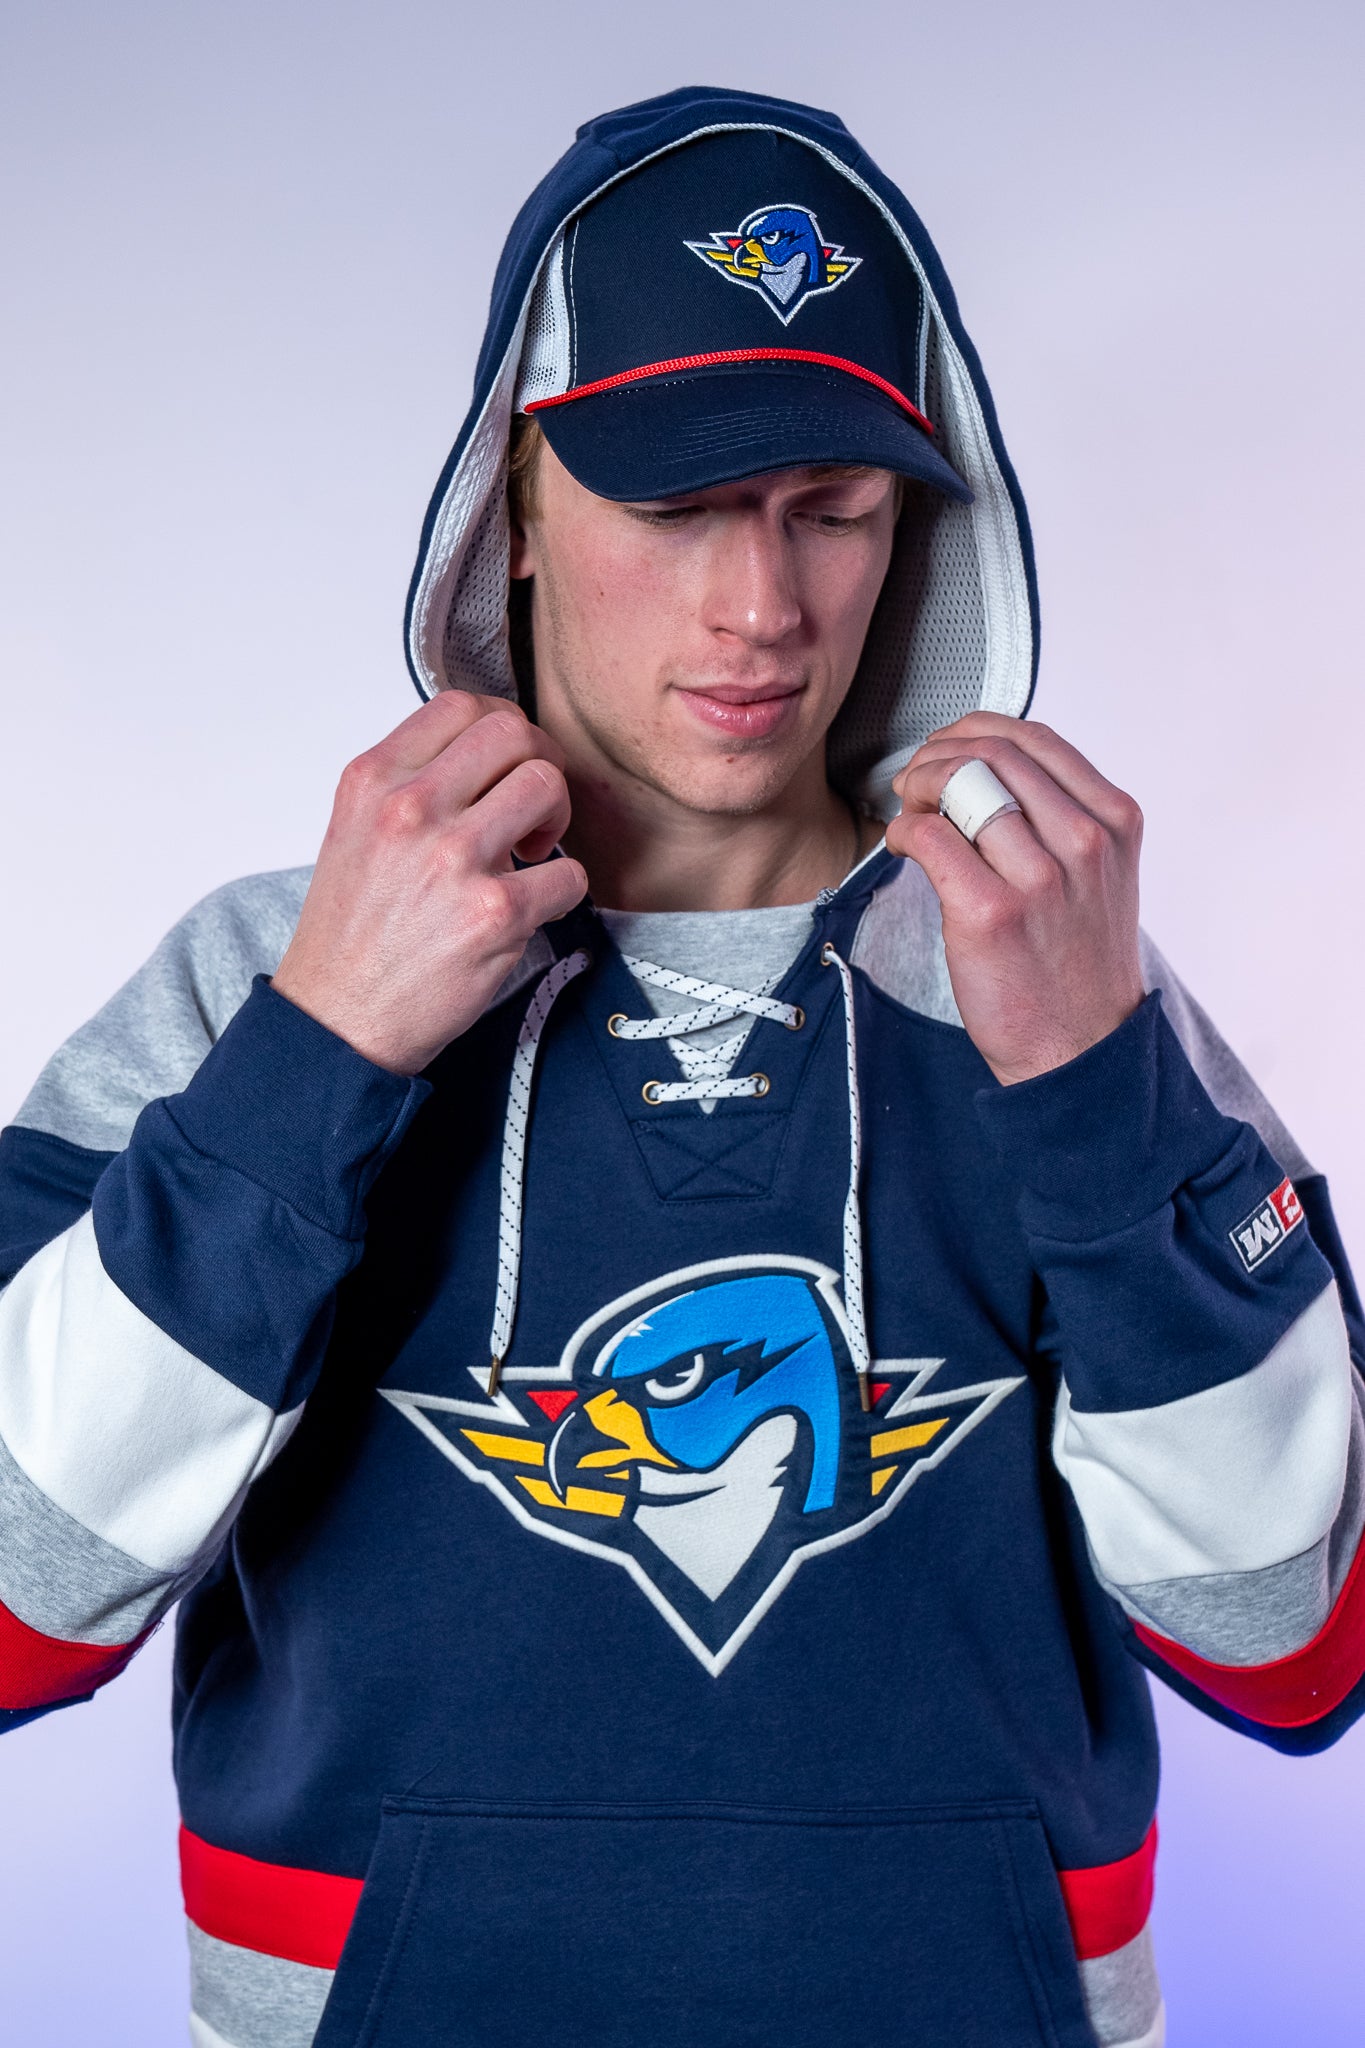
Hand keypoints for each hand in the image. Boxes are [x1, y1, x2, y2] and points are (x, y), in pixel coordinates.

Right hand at [273, 692, 586, 1073]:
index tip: (507, 762)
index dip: (503, 726)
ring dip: (555, 819)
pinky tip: (529, 906)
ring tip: (529, 854)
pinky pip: (569, 873)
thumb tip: (482, 753)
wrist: (338, 1019)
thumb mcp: (354, 830)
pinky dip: (562, 890)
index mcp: (373, 781)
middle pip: (513, 733)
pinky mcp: (494, 913)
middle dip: (539, 764)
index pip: (461, 704)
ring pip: (547, 785)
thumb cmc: (351, 933)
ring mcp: (454, 859)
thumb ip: (410, 783)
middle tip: (532, 808)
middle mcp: (410, 809)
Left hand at [886, 713, 1144, 1084]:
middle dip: (938, 754)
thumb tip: (984, 772)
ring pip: (960, 785)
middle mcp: (1085, 841)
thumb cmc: (1078, 965)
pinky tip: (903, 846)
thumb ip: (1060, 818)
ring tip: (910, 812)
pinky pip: (930, 837)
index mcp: (1114, 821)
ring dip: (918, 788)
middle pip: (994, 752)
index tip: (949, 748)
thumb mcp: (1098, 875)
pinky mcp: (992, 913)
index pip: (1036, 738)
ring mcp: (1041, 877)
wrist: (1081, 1049)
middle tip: (915, 781)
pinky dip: (904, 831)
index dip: (976, 731)